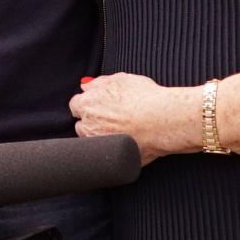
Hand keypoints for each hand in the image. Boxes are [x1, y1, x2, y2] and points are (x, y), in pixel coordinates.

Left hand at [70, 73, 196, 162]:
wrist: (163, 121)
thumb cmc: (144, 98)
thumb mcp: (121, 79)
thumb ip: (98, 82)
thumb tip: (86, 86)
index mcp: (87, 105)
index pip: (76, 105)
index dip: (88, 104)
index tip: (100, 104)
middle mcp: (89, 127)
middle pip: (82, 125)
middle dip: (92, 122)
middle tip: (113, 117)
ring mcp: (100, 146)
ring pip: (94, 142)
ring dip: (102, 137)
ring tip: (123, 130)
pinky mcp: (114, 160)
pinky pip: (109, 156)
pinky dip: (115, 149)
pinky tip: (129, 141)